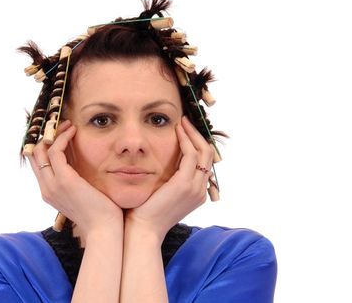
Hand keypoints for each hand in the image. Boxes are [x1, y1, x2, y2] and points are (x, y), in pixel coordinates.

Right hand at [26, 120, 122, 238]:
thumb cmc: (98, 214)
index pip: (38, 164)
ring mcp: (53, 185)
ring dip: (55, 133)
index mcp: (49, 193)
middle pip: (35, 155)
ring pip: (42, 150)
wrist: (103, 230)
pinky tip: (73, 131)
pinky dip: (63, 138)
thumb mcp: (83, 197)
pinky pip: (55, 151)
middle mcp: (46, 188)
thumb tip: (82, 173)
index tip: (58, 133)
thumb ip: (77, 185)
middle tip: (60, 125)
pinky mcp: (65, 180)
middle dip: (46, 136)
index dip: (44, 146)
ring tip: (69, 125)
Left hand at [124, 116, 213, 239]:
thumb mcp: (162, 195)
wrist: (143, 230)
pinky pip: (190, 155)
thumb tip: (161, 166)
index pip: (205, 163)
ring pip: (203, 152)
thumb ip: (168, 181)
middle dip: (198, 135)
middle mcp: (201, 190)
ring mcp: (195, 187)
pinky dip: (185, 140)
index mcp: (197, 193)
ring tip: (182, 122)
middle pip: (208, 155)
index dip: (198, 144)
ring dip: (192, 134)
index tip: (186, 131)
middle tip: (186, 121)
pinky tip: (176, 131)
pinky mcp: (185, 184)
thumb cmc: (146, 213)